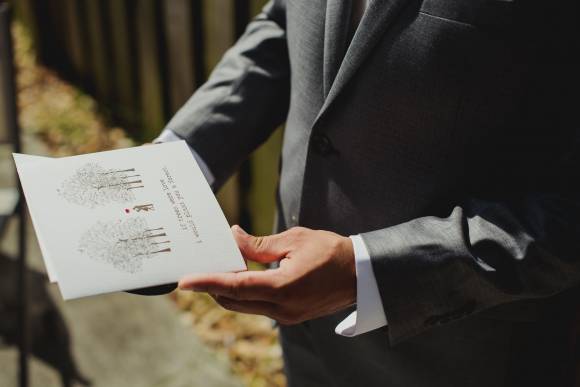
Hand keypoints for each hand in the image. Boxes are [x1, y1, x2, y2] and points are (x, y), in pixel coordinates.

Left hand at [179, 226, 355, 324]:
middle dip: (214, 285)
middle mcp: (283, 307)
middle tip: (201, 266)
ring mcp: (287, 316)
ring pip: (245, 305)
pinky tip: (243, 276)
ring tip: (221, 267)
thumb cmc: (331, 252)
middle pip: (235, 300)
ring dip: (229, 289)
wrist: (361, 274)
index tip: (185, 281)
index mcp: (284, 287)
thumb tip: (233, 238)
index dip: (207, 283)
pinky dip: (245, 293)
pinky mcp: (291, 316)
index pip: (235, 286)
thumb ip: (259, 244)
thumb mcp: (294, 240)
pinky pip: (259, 307)